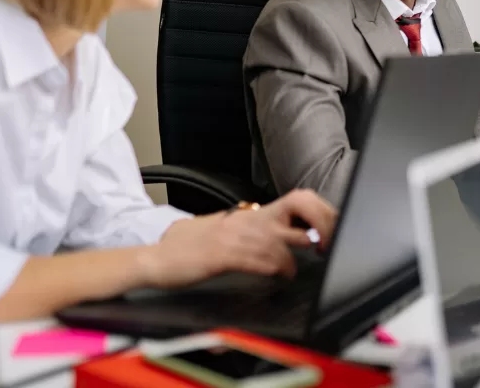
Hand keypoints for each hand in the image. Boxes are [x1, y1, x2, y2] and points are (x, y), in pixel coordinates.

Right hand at [145, 189, 337, 287]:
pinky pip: (256, 258)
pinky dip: (273, 267)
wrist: (154, 259)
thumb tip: (268, 234)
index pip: (291, 203)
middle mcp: (243, 221)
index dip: (313, 214)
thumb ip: (245, 228)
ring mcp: (232, 236)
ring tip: (295, 269)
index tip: (325, 230)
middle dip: (314, 229)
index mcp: (245, 215)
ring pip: (277, 239)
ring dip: (292, 256)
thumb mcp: (218, 230)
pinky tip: (278, 275)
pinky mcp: (221, 256)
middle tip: (323, 248)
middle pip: (291, 214)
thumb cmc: (185, 248)